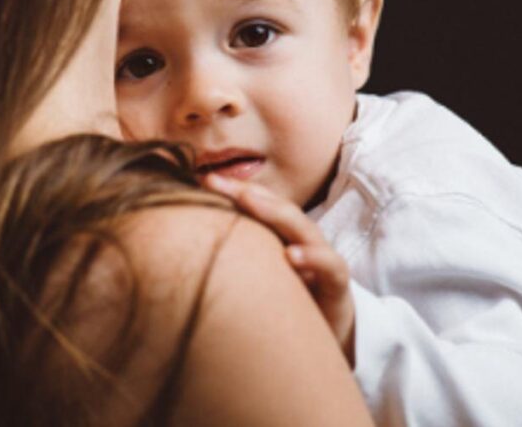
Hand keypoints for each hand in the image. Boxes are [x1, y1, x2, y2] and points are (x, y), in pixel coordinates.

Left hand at [204, 174, 355, 364]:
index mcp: (282, 238)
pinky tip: (292, 256)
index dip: (234, 191)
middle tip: (217, 181)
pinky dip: (313, 258)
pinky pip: (329, 267)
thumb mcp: (255, 281)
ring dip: (277, 214)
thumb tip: (184, 248)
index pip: (260, 206)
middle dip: (248, 193)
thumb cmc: (284, 306)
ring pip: (304, 229)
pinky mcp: (337, 285)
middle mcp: (302, 242)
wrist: (322, 342)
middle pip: (278, 210)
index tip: (202, 179)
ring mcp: (321, 260)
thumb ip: (232, 260)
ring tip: (250, 201)